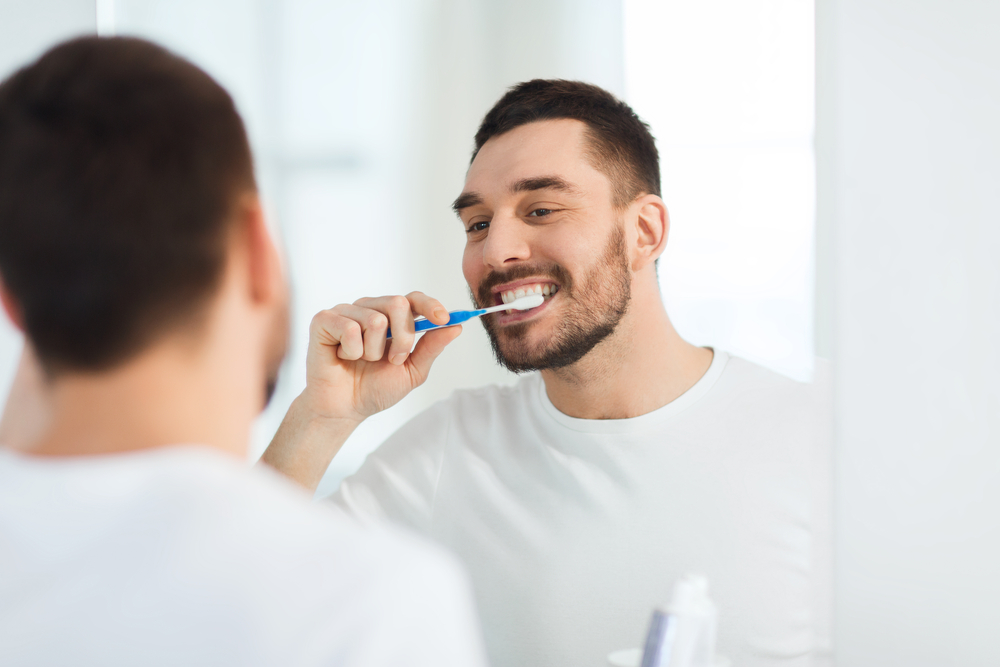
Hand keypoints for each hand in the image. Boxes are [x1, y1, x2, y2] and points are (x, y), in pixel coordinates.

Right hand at [299, 291, 461, 423]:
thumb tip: (456, 327)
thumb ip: (431, 348)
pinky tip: (344, 357)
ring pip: (375, 319)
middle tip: (393, 360)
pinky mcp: (324, 320)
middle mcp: (370, 309)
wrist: (344, 409)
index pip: (414, 299)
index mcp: (392, 318)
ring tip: (362, 361)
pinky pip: (349, 328)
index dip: (430, 305)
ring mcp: (346, 312)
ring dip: (373, 351)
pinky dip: (351, 351)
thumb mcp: (412, 371)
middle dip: (403, 338)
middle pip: (398, 303)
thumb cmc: (375, 388)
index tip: (444, 320)